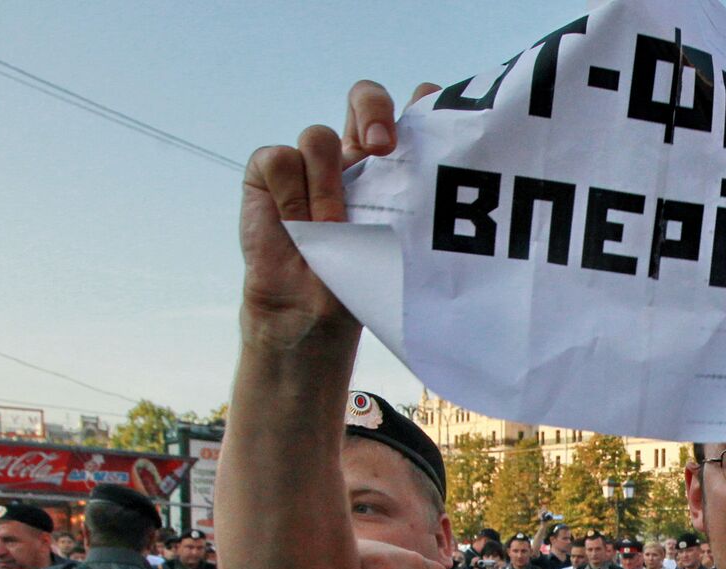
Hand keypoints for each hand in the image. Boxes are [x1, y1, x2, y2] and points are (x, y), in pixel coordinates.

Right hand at [239, 80, 437, 349]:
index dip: (423, 105)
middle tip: (382, 148)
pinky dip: (289, 194)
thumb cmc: (363, 282)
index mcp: (393, 167)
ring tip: (331, 229)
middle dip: (374, 110)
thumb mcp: (400, 248)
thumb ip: (416, 214)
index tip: (437, 130)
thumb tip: (456, 207)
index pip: (412, 115)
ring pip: (319, 136)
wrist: (310, 313)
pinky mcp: (269, 173)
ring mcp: (311, 163)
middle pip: (365, 98)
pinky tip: (298, 227)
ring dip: (326, 184)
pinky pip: (278, 159)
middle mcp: (353, 157)